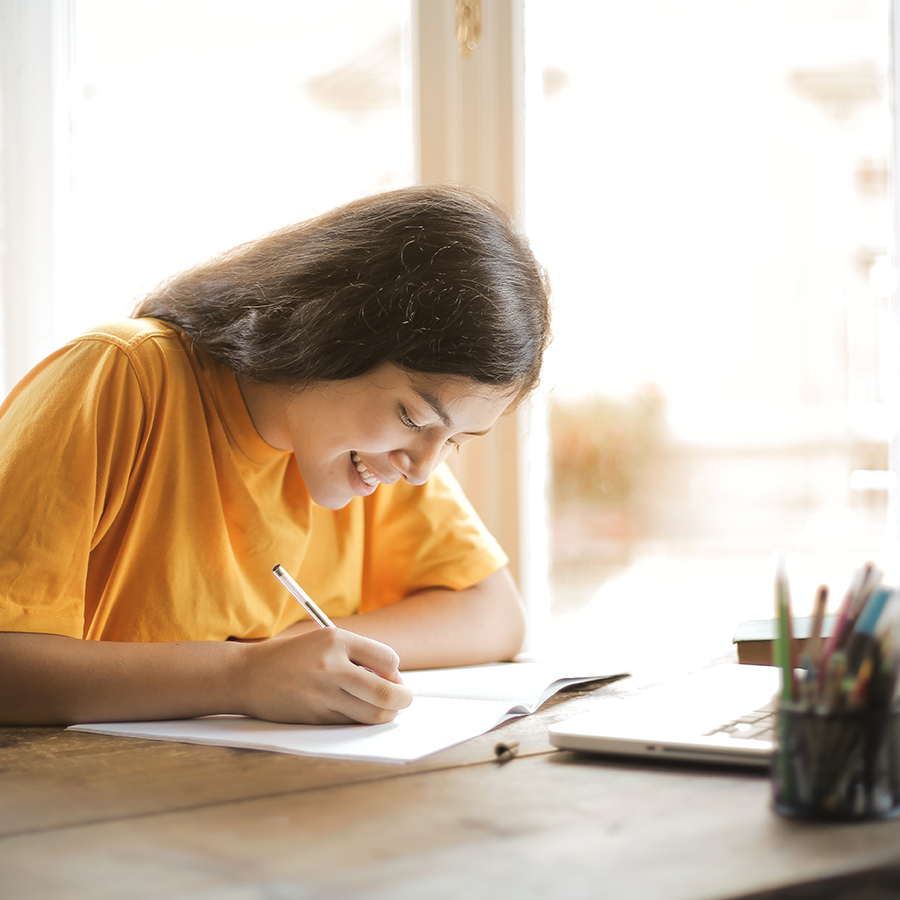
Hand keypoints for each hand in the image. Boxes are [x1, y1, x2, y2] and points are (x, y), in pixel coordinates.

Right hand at [233, 628, 411, 724]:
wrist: (248, 675)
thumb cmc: (293, 657)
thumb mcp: (324, 642)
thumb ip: (358, 656)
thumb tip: (394, 680)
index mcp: (336, 640)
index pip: (388, 659)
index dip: (395, 671)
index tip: (392, 677)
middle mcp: (331, 666)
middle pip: (385, 692)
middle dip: (402, 699)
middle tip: (404, 699)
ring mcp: (322, 693)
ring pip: (372, 713)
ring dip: (387, 713)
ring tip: (385, 708)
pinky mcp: (314, 716)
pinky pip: (351, 722)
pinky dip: (361, 720)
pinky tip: (357, 712)